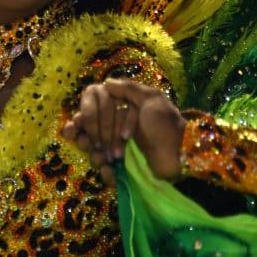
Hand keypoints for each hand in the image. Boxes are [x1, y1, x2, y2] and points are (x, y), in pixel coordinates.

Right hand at [62, 79, 185, 184]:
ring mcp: (120, 152)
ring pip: (95, 153)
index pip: (94, 112)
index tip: (76, 123)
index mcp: (123, 112)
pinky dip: (107, 173)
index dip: (83, 118)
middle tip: (84, 142)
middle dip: (85, 137)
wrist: (180, 156)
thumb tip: (106, 82)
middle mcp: (117, 131)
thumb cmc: (166, 125)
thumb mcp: (152, 99)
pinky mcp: (125, 171)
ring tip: (101, 158)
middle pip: (90, 133)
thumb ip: (129, 89)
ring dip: (94, 155)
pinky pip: (108, 174)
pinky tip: (110, 170)